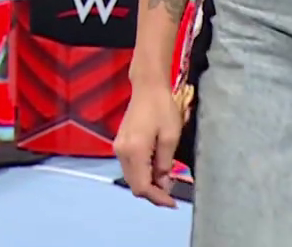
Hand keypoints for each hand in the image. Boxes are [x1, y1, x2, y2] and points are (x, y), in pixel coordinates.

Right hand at [114, 82, 185, 207]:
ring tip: (166, 182)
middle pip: (134, 185)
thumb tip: (164, 184)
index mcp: (134, 151)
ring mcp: (118, 147)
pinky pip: (130, 167)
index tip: (173, 203)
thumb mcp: (170, 137)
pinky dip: (142, 173)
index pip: (142, 186)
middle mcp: (121, 152)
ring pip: (131, 177)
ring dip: (147, 183)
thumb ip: (165, 164)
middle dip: (152, 193)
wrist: (147, 88)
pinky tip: (156, 169)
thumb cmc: (162, 109)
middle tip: (171, 195)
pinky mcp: (120, 143)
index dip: (157, 198)